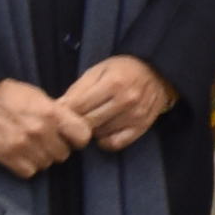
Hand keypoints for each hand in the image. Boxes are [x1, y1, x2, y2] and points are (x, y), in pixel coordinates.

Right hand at [0, 78, 87, 179]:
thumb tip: (72, 128)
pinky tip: (19, 153)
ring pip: (46, 164)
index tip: (70, 137)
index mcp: (52, 113)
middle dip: (55, 148)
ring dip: (40, 157)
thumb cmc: (8, 95)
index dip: (77, 139)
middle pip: (63, 154)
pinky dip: (25, 166)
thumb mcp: (39, 96)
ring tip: (28, 144)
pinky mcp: (8, 158)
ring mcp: (24, 146)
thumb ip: (58, 113)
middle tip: (43, 139)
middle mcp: (40, 131)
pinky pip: (29, 172)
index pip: (82, 137)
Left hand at [56, 54, 177, 153]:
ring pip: (99, 134)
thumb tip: (58, 108)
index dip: (65, 111)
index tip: (60, 112)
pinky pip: (115, 144)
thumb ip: (78, 89)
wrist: (156, 73)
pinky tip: (103, 132)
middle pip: (88, 121)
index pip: (78, 106)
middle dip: (76, 121)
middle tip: (73, 119)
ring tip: (91, 121)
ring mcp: (135, 116)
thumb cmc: (123, 70)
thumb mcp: (98, 71)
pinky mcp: (141, 128)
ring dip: (91, 130)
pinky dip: (105, 141)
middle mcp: (126, 100)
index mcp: (113, 83)